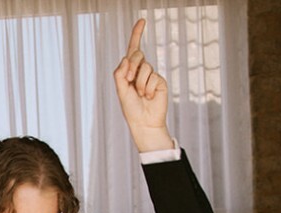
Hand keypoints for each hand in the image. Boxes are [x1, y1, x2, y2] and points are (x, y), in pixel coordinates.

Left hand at [113, 19, 172, 152]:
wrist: (144, 123)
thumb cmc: (131, 109)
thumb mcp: (121, 91)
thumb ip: (120, 74)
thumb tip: (126, 58)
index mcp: (129, 71)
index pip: (132, 50)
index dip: (137, 34)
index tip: (142, 20)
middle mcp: (140, 71)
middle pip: (137, 55)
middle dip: (132, 66)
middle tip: (130, 81)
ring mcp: (151, 75)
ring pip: (145, 67)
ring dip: (140, 83)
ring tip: (141, 95)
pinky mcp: (159, 81)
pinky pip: (153, 77)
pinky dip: (149, 88)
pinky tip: (149, 97)